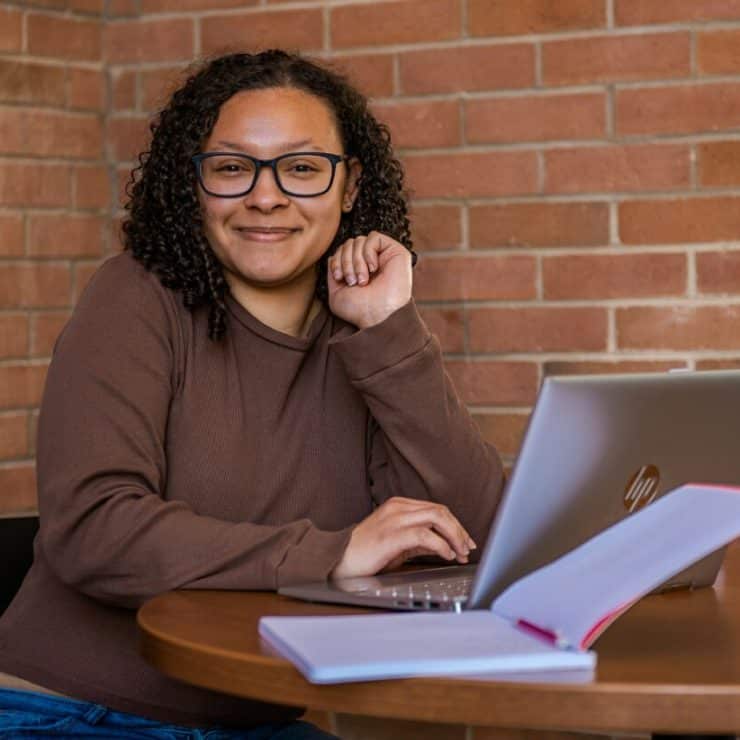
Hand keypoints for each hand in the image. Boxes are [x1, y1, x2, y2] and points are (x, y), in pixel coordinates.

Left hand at [327, 231, 412, 328]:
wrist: (378, 316)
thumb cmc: (359, 310)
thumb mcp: (336, 293)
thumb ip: (333, 272)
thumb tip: (333, 256)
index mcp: (359, 269)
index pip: (342, 250)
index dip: (337, 260)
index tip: (339, 278)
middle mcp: (371, 261)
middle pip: (349, 243)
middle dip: (346, 261)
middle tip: (352, 281)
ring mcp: (384, 255)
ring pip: (359, 240)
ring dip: (356, 261)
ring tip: (363, 280)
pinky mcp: (396, 251)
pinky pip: (374, 237)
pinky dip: (368, 252)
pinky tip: (373, 268)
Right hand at [331, 497, 476, 579]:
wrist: (339, 559)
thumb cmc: (366, 553)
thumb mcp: (398, 543)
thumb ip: (420, 540)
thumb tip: (445, 545)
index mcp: (399, 505)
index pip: (436, 509)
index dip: (456, 525)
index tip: (466, 541)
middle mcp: (398, 507)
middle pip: (440, 510)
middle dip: (459, 530)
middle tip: (467, 548)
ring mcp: (394, 519)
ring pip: (437, 517)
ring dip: (454, 536)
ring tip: (460, 552)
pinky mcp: (391, 535)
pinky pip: (424, 535)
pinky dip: (440, 544)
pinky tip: (446, 555)